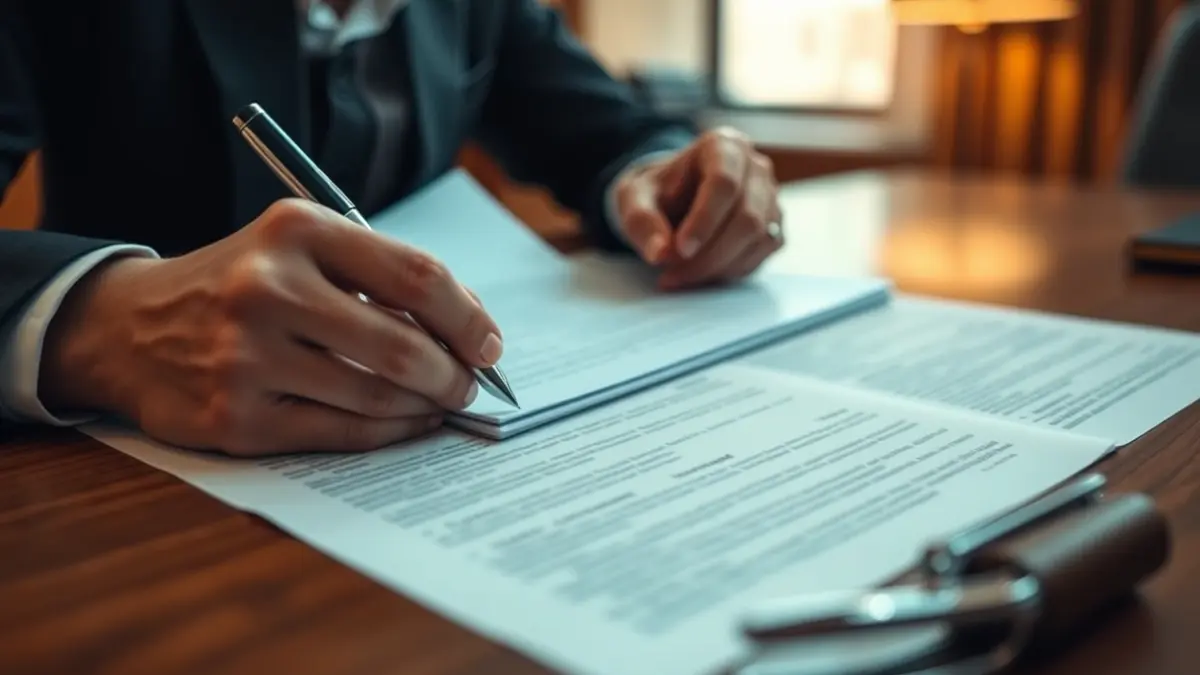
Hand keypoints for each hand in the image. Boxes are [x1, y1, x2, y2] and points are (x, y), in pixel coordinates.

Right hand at [38, 199, 502, 455]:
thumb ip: (381, 276)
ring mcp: (245, 357)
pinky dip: (389, 432)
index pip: (416, 276)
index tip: (490, 344)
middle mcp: (267, 288)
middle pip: (402, 345)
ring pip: (376, 396)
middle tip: (469, 384)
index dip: (469, 318)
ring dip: (426, 406)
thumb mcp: (301, 249)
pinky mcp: (234, 417)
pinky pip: (340, 433)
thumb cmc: (241, 284)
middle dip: (454, 373)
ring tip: (441, 402)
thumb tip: (472, 330)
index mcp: (297, 230)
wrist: (127, 326)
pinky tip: (407, 422)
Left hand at [613, 127, 783, 289]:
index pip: (724, 183)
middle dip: (709, 254)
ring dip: (717, 267)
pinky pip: (759, 256)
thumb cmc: (656, 193)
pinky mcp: (772, 227)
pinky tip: (699, 274)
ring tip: (678, 276)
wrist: (671, 200)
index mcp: (723, 146)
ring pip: (758, 239)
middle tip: (671, 272)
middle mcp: (755, 168)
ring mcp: (769, 198)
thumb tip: (660, 253)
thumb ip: (642, 222)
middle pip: (747, 216)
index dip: (704, 221)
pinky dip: (728, 272)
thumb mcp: (634, 199)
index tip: (679, 250)